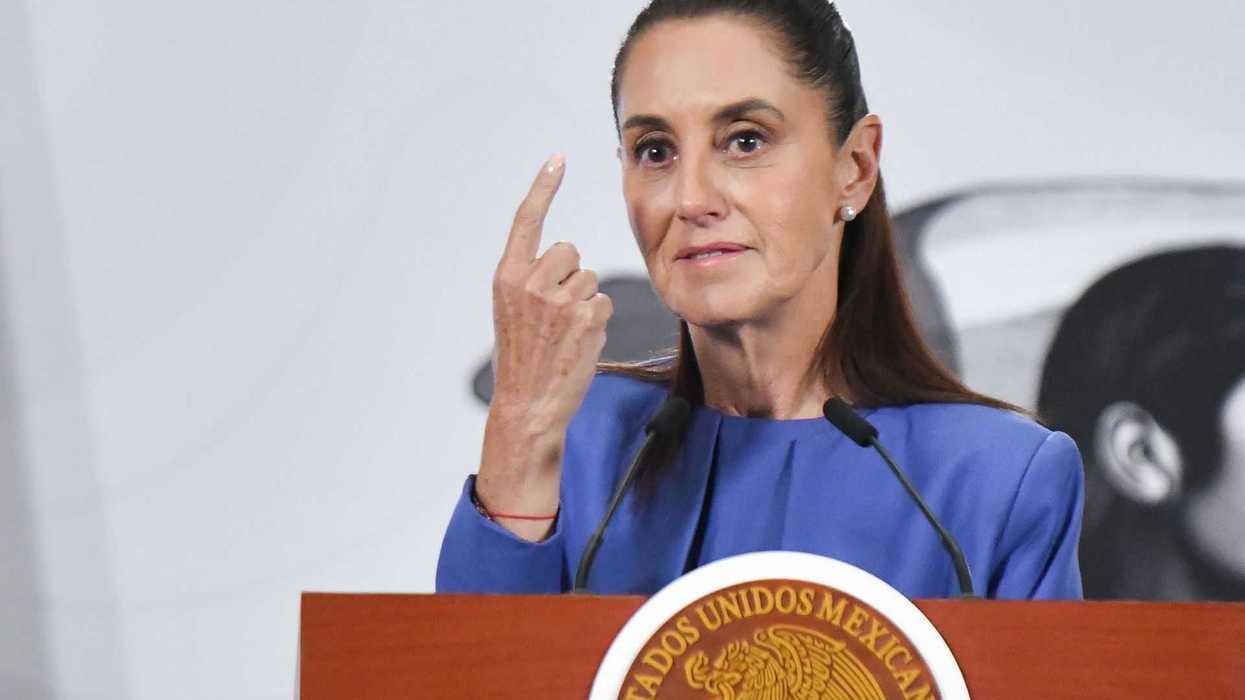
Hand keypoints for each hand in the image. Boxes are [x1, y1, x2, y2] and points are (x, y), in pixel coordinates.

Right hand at [477, 155, 612, 536]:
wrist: (528, 404)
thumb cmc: (525, 360)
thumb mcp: (514, 312)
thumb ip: (532, 280)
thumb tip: (567, 258)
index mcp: (507, 277)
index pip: (527, 221)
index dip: (543, 187)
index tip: (558, 159)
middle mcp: (530, 282)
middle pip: (570, 251)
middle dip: (570, 276)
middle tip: (554, 316)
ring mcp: (559, 298)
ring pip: (590, 278)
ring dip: (584, 302)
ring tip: (564, 335)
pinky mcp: (586, 316)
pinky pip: (604, 301)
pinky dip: (597, 320)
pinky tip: (579, 343)